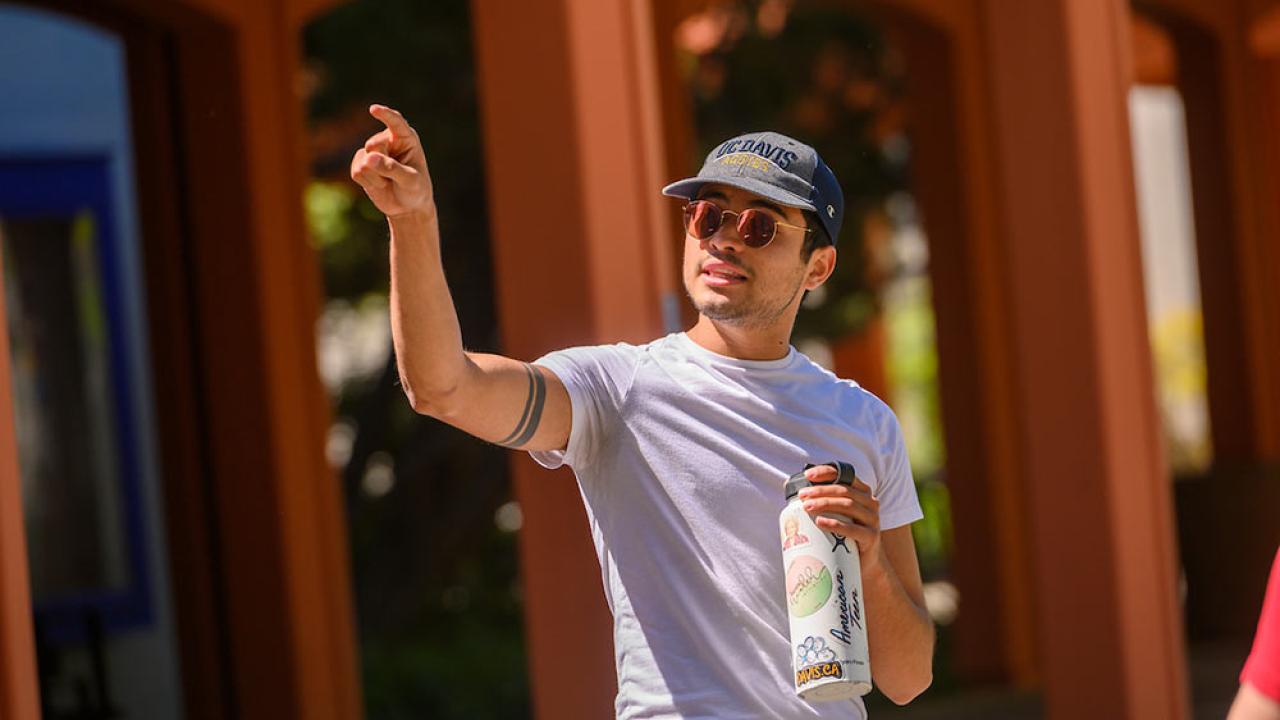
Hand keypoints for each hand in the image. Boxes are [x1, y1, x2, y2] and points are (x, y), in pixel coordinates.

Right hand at [350, 104, 435, 219]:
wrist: (407, 207)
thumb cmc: (416, 190)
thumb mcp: (410, 180)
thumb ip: (392, 168)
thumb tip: (369, 158)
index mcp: (406, 138)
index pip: (395, 122)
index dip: (385, 115)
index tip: (374, 109)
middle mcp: (388, 140)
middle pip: (373, 145)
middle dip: (381, 164)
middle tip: (396, 177)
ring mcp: (372, 151)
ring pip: (363, 159)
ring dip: (376, 176)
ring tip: (389, 181)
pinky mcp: (361, 164)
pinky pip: (356, 170)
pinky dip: (367, 182)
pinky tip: (379, 185)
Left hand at [797, 464, 884, 576]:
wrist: (866, 562)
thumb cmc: (847, 535)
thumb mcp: (840, 515)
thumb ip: (826, 502)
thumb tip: (797, 494)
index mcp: (862, 492)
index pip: (845, 475)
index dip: (826, 472)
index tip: (807, 475)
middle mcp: (870, 503)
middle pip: (844, 491)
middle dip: (821, 491)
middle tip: (802, 495)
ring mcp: (873, 520)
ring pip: (848, 506)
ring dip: (825, 504)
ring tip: (807, 507)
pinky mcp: (871, 537)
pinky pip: (853, 529)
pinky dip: (835, 524)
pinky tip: (820, 522)